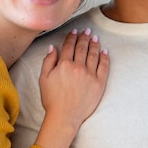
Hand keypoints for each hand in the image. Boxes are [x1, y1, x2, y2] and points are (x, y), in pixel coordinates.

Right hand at [34, 28, 108, 147]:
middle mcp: (78, 67)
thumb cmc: (52, 99)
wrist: (64, 117)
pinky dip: (104, 58)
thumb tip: (52, 47)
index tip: (74, 31)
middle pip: (82, 48)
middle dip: (84, 37)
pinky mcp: (99, 83)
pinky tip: (104, 52)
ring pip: (93, 54)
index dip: (72, 37)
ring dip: (94, 44)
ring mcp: (90, 75)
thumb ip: (48, 61)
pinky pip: (104, 67)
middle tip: (87, 31)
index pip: (69, 46)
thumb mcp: (43, 79)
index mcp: (64, 64)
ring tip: (95, 38)